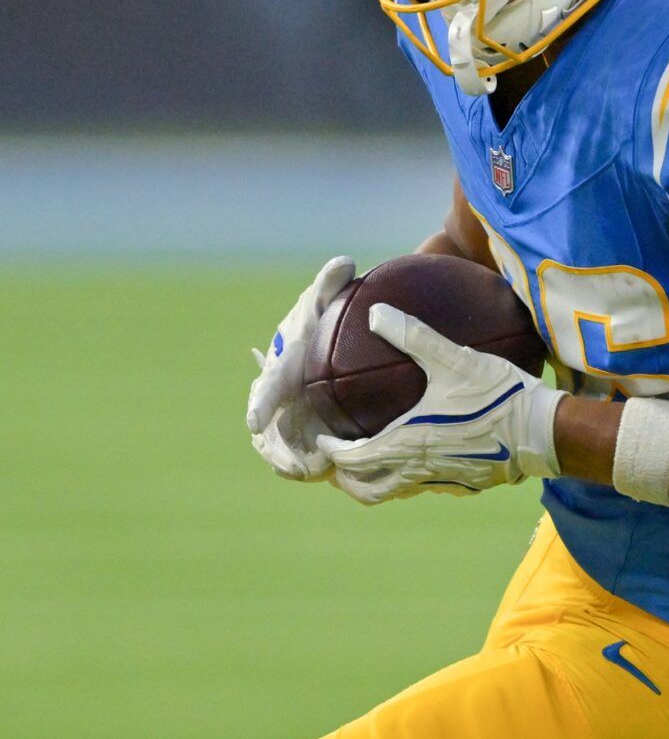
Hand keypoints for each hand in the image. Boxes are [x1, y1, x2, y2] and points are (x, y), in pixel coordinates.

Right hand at [246, 256, 354, 480]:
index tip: (256, 419)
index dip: (260, 404)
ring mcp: (291, 422)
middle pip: (270, 432)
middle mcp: (278, 401)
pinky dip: (316, 468)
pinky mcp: (308, 438)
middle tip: (297, 466)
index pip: (267, 388)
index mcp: (280, 370)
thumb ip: (331, 285)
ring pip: (286, 452)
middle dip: (277, 451)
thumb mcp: (327, 300)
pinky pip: (308, 459)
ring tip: (316, 474)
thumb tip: (343, 263)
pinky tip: (337, 475)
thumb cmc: (324, 321)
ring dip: (296, 465)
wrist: (330, 345)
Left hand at [317, 304, 564, 504]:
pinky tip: (425, 456)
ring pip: (394, 492)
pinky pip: (427, 486)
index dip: (330, 450)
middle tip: (340, 457)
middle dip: (346, 477)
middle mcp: (418, 469)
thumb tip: (376, 313)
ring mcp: (442, 481)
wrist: (543, 433)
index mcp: (407, 442)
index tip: (322, 437)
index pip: (351, 458)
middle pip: (365, 489)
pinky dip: (412, 478)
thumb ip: (414, 336)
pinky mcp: (464, 485)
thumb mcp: (456, 359)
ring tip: (374, 461)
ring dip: (376, 481)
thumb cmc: (498, 395)